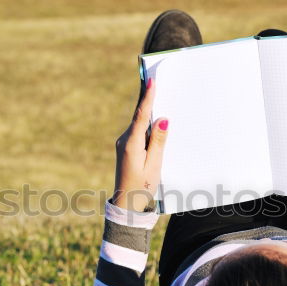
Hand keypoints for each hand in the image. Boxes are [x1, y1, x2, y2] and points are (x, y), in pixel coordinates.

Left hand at [112, 78, 168, 211]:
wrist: (126, 205)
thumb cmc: (142, 188)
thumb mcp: (154, 165)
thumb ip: (159, 142)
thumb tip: (162, 119)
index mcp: (131, 144)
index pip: (141, 115)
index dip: (147, 97)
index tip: (150, 81)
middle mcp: (124, 141)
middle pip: (139, 116)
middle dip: (148, 100)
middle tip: (155, 80)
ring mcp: (124, 144)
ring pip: (139, 125)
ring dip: (149, 113)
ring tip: (160, 96)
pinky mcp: (126, 149)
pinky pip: (138, 132)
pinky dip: (147, 126)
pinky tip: (156, 123)